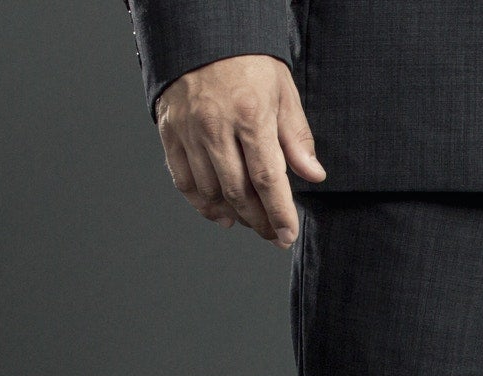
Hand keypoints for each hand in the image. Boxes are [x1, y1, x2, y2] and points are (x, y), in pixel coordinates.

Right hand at [154, 54, 324, 247]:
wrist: (201, 33)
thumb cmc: (248, 62)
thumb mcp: (283, 92)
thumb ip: (297, 137)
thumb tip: (313, 175)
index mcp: (250, 116)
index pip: (267, 179)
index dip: (279, 214)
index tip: (288, 236)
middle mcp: (215, 126)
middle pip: (238, 191)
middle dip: (259, 221)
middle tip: (273, 235)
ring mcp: (188, 130)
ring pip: (210, 190)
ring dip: (232, 215)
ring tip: (250, 223)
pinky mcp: (169, 130)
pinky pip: (183, 178)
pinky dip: (200, 202)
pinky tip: (218, 213)